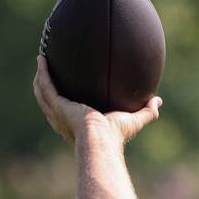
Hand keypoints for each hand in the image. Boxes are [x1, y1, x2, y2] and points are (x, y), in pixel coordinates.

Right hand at [32, 55, 161, 145]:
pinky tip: (42, 59)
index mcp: (79, 123)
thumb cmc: (116, 135)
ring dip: (40, 78)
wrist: (102, 139)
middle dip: (47, 86)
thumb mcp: (134, 120)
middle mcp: (64, 119)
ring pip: (43, 93)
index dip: (66, 100)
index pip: (69, 111)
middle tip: (48, 71)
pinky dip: (43, 72)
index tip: (68, 87)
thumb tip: (158, 101)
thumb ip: (147, 111)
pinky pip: (46, 86)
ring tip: (41, 62)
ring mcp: (58, 113)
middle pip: (50, 101)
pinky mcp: (57, 105)